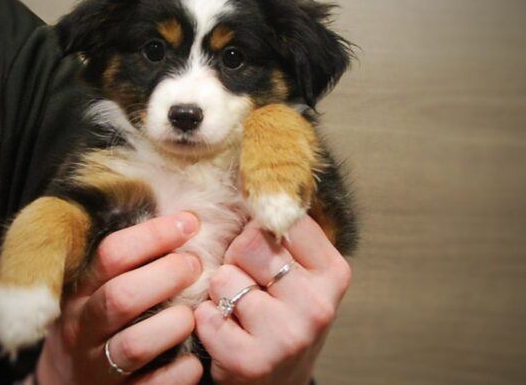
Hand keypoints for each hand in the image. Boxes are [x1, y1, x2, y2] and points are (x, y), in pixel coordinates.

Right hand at [35, 213, 203, 384]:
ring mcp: (99, 366)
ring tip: (193, 313)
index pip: (111, 254)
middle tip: (196, 264)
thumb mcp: (99, 287)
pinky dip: (179, 372)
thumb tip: (182, 219)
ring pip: (134, 344)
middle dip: (167, 274)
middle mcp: (85, 327)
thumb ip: (130, 260)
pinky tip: (194, 359)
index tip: (190, 222)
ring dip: (174, 323)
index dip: (154, 234)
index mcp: (82, 291)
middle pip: (121, 296)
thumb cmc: (100, 321)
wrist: (67, 382)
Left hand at [195, 216, 351, 384]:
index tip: (262, 246)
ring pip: (224, 278)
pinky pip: (206, 314)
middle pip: (250, 243)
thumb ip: (282, 233)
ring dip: (221, 292)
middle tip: (249, 281)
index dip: (260, 228)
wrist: (278, 379)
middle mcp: (318, 304)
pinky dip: (207, 320)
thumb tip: (248, 175)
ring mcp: (287, 335)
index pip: (284, 217)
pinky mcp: (251, 361)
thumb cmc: (282, 314)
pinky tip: (226, 332)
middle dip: (238, 258)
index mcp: (333, 272)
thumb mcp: (298, 273)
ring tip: (238, 310)